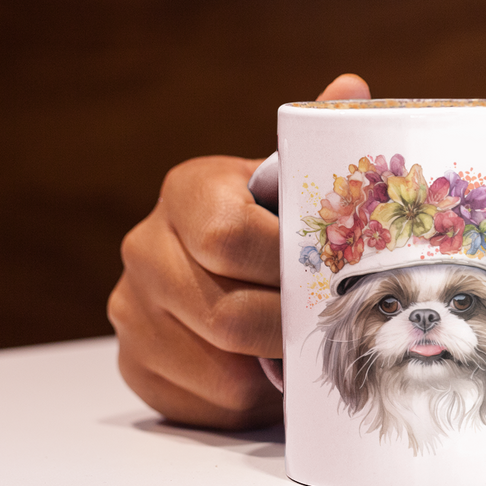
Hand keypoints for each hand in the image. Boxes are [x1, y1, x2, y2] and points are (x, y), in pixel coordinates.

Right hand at [108, 74, 370, 427]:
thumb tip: (352, 87)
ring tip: (307, 350)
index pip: (230, 235)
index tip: (332, 277)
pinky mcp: (135, 363)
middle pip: (226, 311)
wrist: (232, 272)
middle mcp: (145, 246)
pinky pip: (204, 398)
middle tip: (332, 329)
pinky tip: (270, 372)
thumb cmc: (279, 226)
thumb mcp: (297, 186)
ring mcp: (132, 308)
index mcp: (188, 191)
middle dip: (290, 327)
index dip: (287, 266)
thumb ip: (322, 144)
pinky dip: (249, 395)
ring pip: (218, 361)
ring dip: (273, 366)